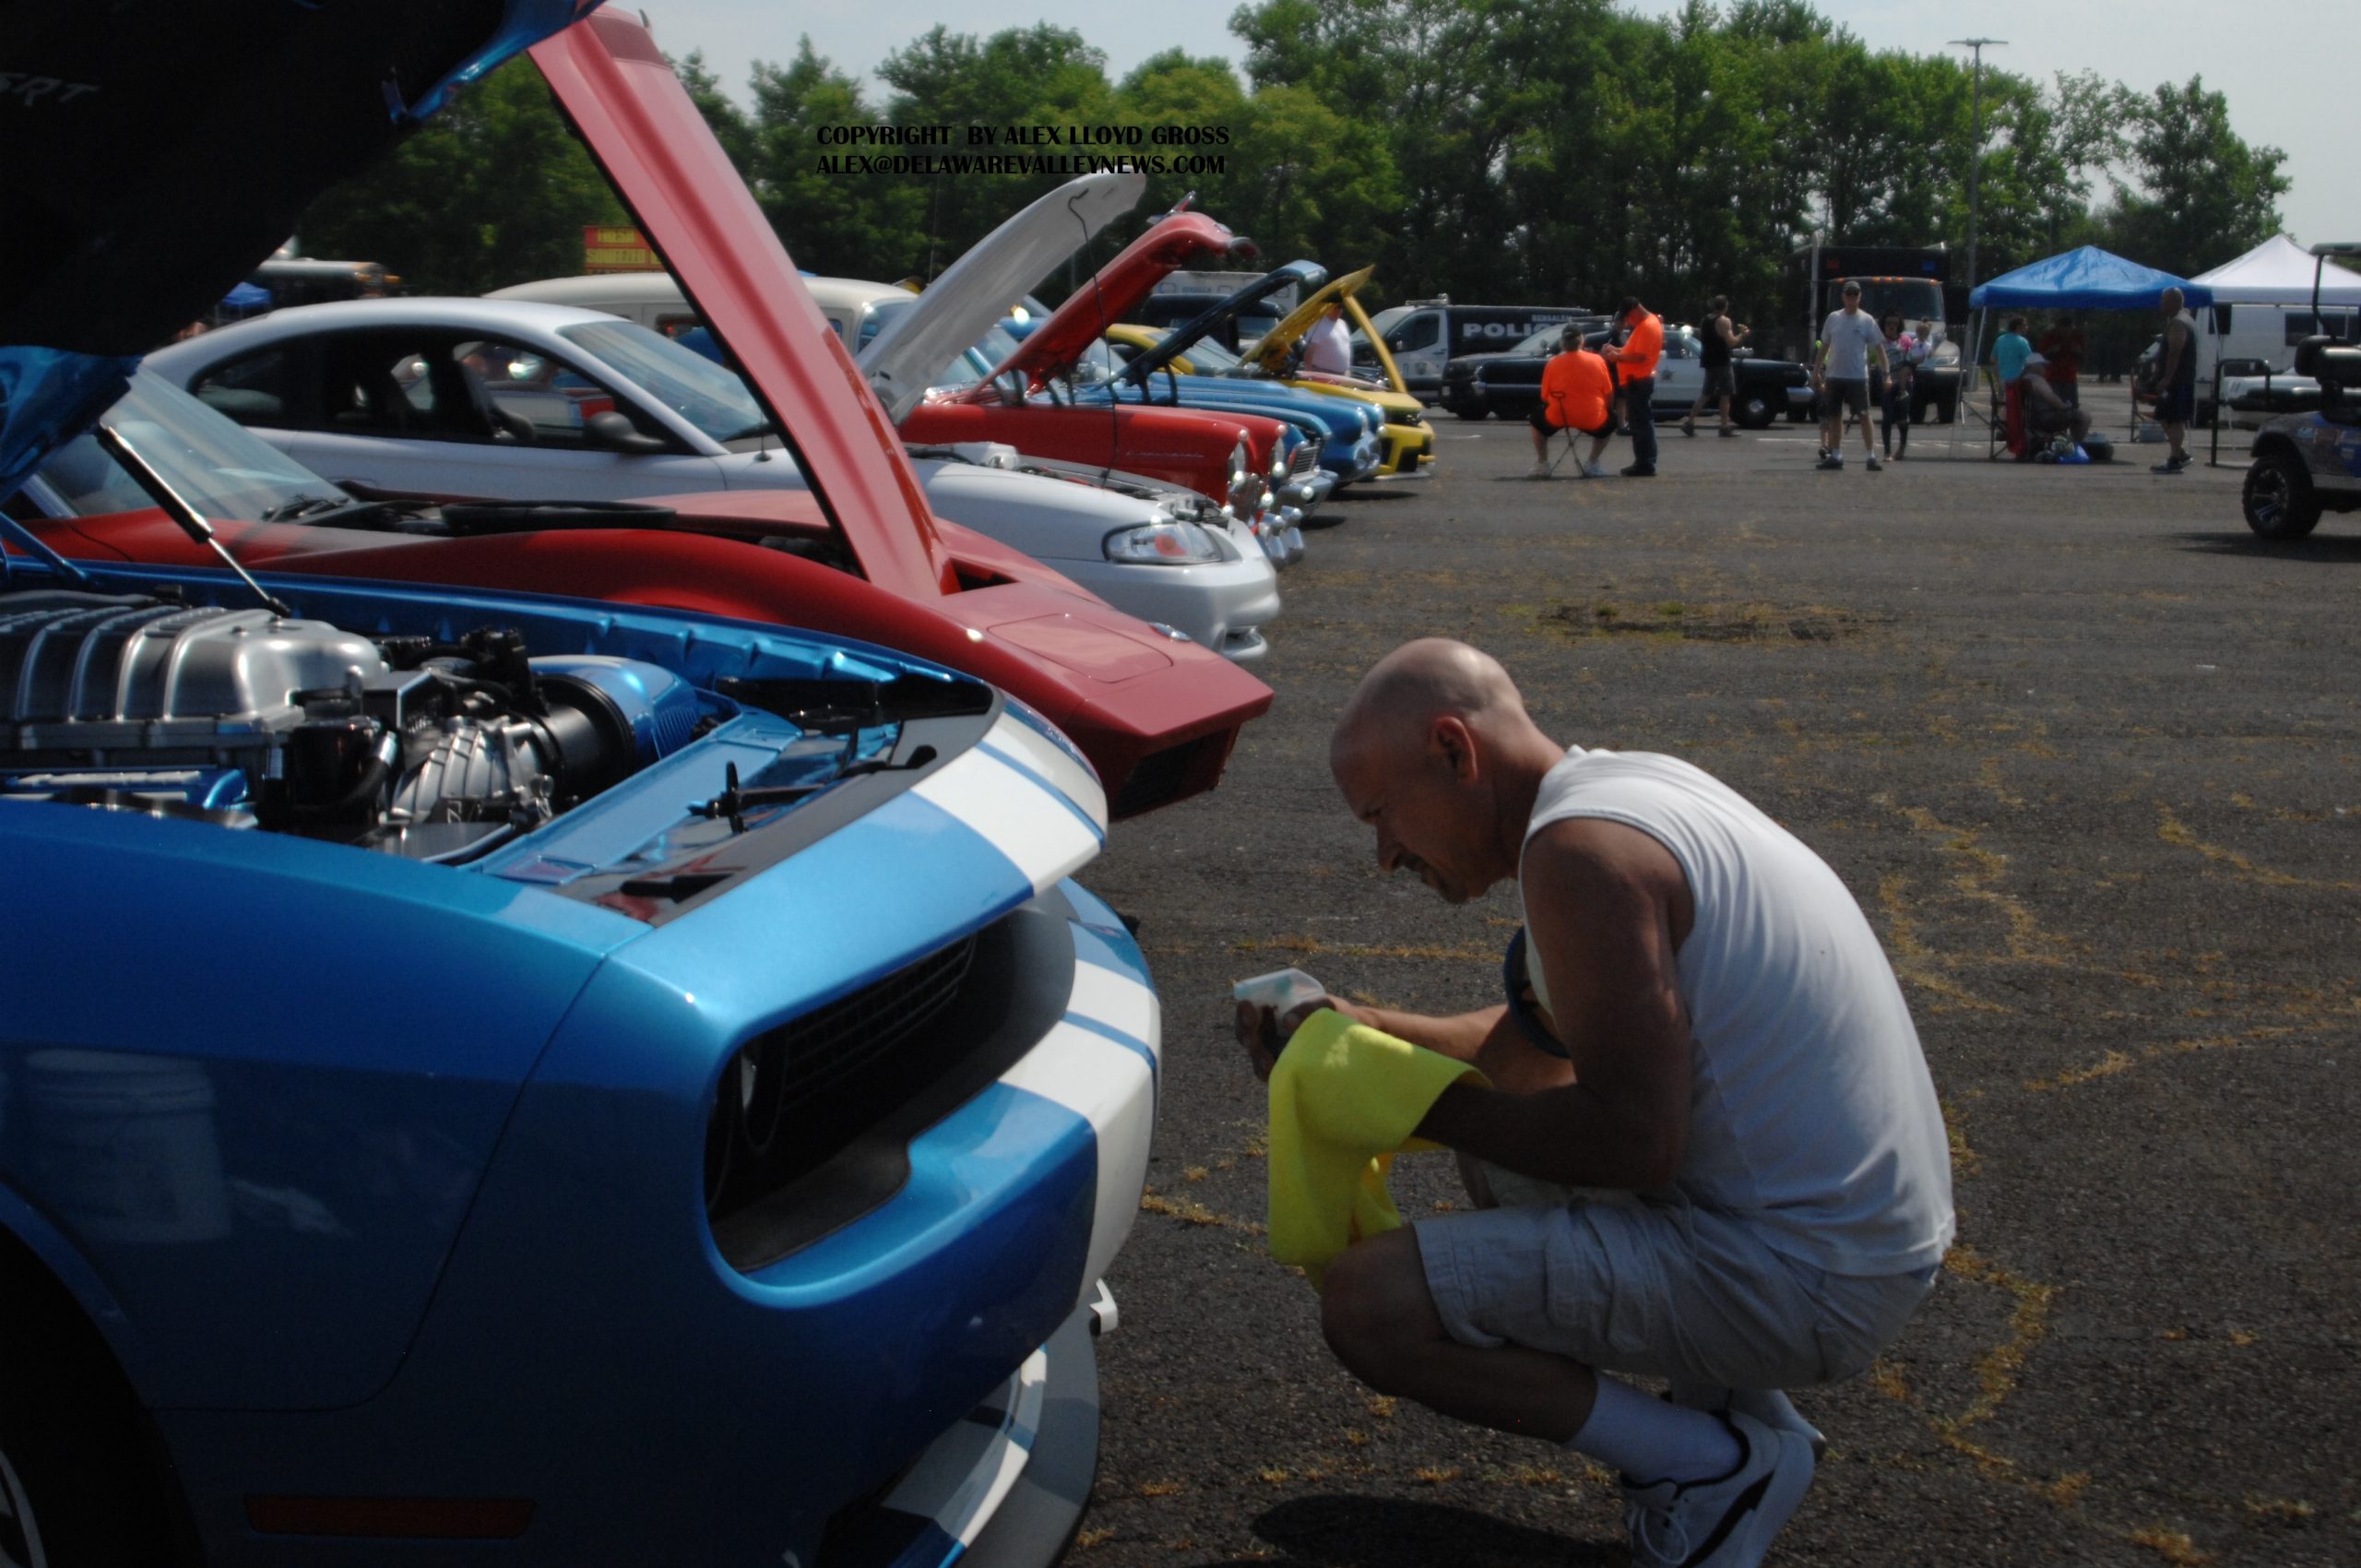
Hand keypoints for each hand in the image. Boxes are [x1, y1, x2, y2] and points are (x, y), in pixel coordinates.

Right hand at [1234, 995, 1357, 1081]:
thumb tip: (1288, 1021)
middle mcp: (1268, 1032)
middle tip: (1253, 1039)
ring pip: (1256, 1057)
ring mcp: (1274, 1052)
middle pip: (1246, 1034)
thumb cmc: (1336, 1015)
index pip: (1248, 1010)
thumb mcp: (1326, 1006)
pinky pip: (1271, 1074)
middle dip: (1246, 1034)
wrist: (1355, 1035)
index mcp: (1273, 1011)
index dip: (1243, 1009)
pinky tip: (1275, 1071)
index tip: (1248, 1006)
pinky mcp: (1284, 1070)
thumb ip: (1309, 1008)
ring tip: (1268, 1061)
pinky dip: (1270, 1073)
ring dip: (1258, 1058)